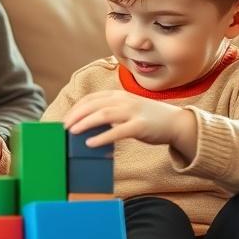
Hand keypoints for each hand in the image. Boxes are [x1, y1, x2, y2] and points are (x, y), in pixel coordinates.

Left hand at [63, 90, 197, 158]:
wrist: (175, 123)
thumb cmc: (147, 118)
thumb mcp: (127, 109)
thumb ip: (110, 111)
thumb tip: (87, 123)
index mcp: (119, 95)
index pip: (91, 98)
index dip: (76, 108)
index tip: (65, 119)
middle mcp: (124, 100)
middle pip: (93, 105)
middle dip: (76, 115)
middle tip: (63, 127)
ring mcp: (133, 112)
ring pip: (103, 115)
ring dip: (85, 123)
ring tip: (72, 132)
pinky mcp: (140, 126)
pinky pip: (118, 131)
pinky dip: (102, 137)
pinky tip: (91, 143)